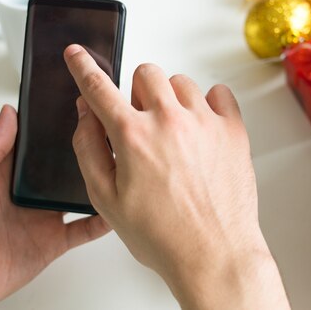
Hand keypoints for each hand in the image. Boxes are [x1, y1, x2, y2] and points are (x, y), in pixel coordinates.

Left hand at [0, 105, 109, 309]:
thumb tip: (7, 115)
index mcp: (3, 171)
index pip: (35, 141)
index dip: (53, 125)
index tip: (75, 111)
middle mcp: (26, 191)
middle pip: (62, 164)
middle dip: (84, 150)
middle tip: (104, 134)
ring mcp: (41, 216)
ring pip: (78, 192)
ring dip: (97, 180)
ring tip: (115, 166)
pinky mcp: (52, 241)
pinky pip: (84, 229)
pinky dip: (101, 220)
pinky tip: (113, 208)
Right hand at [64, 45, 289, 309]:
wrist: (214, 255)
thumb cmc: (163, 235)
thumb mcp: (106, 199)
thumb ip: (89, 148)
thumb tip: (85, 114)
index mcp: (133, 136)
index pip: (99, 88)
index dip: (82, 67)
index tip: (77, 55)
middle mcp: (170, 120)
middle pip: (147, 73)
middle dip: (138, 93)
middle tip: (142, 121)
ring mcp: (205, 122)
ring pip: (182, 82)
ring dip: (172, 100)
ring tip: (174, 133)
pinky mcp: (233, 130)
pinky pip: (220, 93)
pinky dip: (208, 104)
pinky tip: (202, 128)